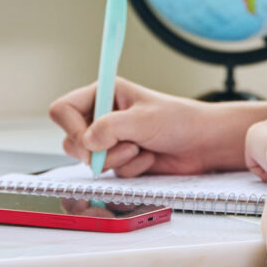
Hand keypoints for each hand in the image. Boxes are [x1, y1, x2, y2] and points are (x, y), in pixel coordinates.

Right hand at [48, 76, 239, 176]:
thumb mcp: (144, 119)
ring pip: (90, 160)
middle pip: (71, 140)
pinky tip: (149, 157)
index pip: (63, 109)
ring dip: (117, 160)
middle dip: (96, 150)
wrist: (202, 143)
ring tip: (141, 148)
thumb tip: (87, 142)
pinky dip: (130, 168)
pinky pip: (111, 172)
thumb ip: (111, 127)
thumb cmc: (179, 120)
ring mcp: (110, 139)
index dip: (70, 128)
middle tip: (124, 146)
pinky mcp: (120, 159)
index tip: (89, 140)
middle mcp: (102, 116)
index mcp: (104, 94)